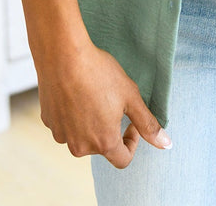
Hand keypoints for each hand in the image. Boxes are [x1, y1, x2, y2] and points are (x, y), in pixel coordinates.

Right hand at [36, 39, 171, 167]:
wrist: (63, 55)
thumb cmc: (99, 73)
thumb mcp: (130, 96)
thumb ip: (147, 124)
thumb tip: (166, 144)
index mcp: (104, 142)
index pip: (123, 159)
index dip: (132, 142)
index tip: (131, 122)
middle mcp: (80, 146)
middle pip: (101, 147)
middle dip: (109, 129)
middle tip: (111, 101)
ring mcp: (62, 135)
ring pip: (82, 136)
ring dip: (90, 123)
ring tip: (93, 94)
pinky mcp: (49, 122)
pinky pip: (66, 125)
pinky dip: (73, 115)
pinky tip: (76, 93)